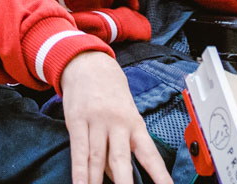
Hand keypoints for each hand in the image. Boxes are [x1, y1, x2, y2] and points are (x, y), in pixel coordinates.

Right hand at [60, 51, 171, 183]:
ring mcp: (97, 122)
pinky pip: (78, 151)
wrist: (90, 64)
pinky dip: (79, 172)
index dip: (159, 174)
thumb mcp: (124, 116)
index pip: (150, 154)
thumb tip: (116, 177)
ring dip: (97, 182)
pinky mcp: (77, 121)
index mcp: (135, 123)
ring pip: (97, 158)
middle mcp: (118, 123)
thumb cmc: (111, 94)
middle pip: (121, 159)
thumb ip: (120, 146)